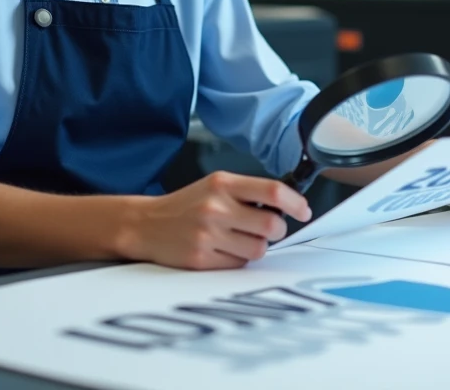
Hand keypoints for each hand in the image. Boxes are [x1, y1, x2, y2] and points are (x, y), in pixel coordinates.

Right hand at [120, 171, 311, 269]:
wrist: (145, 224)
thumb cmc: (186, 205)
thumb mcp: (215, 186)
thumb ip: (248, 192)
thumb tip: (286, 206)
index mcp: (223, 184)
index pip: (273, 191)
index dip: (295, 203)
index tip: (303, 211)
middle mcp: (216, 207)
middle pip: (271, 225)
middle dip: (276, 231)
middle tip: (266, 229)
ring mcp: (208, 234)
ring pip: (258, 249)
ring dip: (255, 247)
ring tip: (237, 239)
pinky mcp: (202, 259)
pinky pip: (239, 265)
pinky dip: (237, 260)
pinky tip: (221, 250)